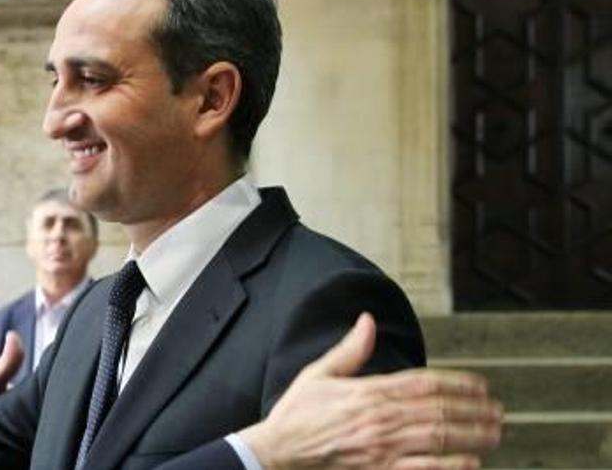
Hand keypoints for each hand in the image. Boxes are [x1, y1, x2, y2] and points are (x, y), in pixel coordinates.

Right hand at [238, 313, 502, 469]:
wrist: (277, 452)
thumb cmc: (296, 414)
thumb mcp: (318, 374)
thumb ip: (350, 349)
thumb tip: (367, 321)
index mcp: (368, 392)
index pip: (425, 383)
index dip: (459, 383)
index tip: (481, 385)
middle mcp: (380, 419)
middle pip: (439, 410)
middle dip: (475, 409)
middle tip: (498, 410)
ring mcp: (382, 448)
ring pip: (439, 438)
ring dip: (472, 435)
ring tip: (494, 433)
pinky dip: (450, 466)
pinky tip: (471, 463)